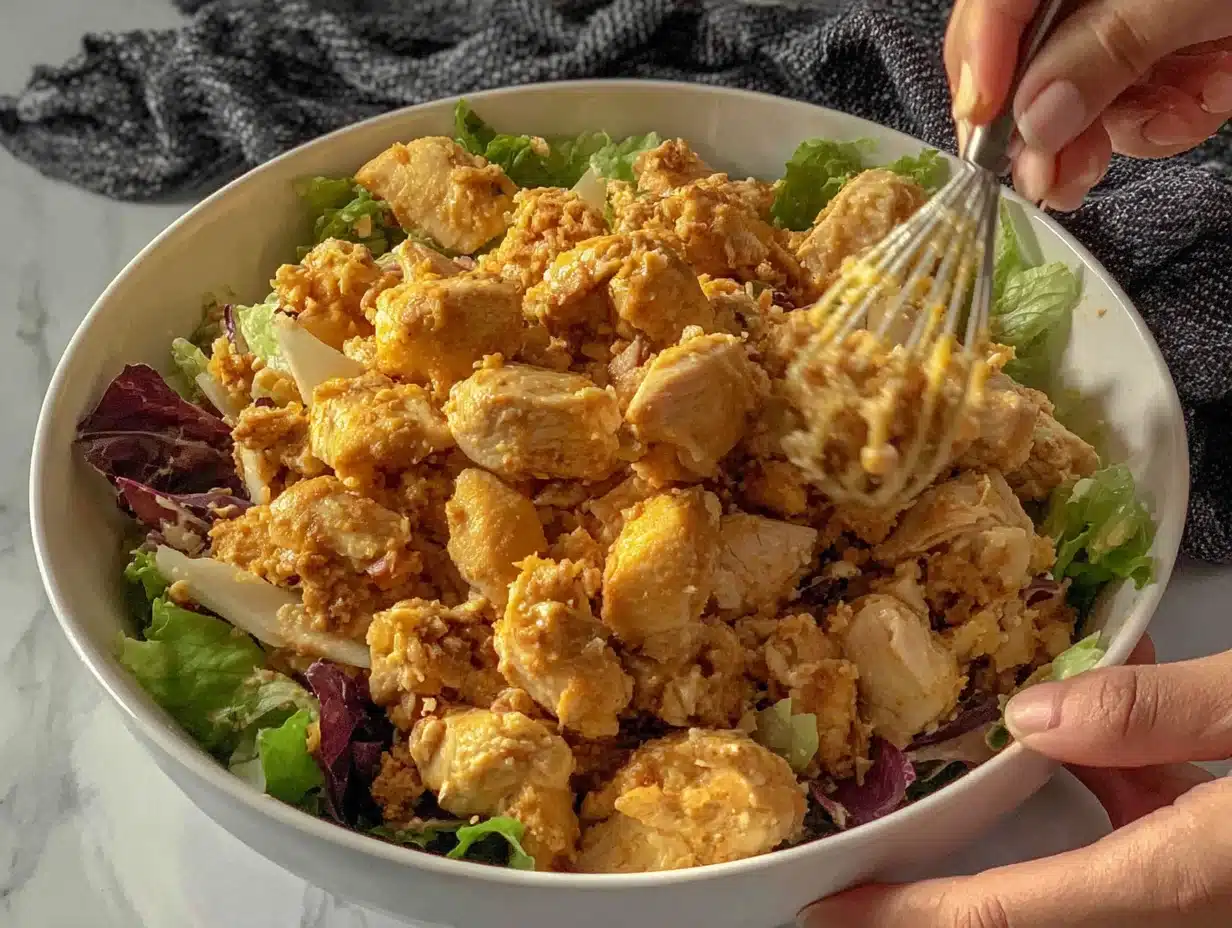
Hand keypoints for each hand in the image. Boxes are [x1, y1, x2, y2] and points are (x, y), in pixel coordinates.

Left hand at [797, 636, 1231, 927]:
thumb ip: (1158, 711)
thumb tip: (1035, 714)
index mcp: (1176, 877)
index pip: (1004, 914)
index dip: (906, 914)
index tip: (826, 905)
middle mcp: (1181, 894)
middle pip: (1030, 899)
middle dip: (946, 867)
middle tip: (871, 824)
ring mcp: (1204, 879)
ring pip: (1093, 854)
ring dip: (1039, 790)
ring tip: (990, 724)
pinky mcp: (1225, 852)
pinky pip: (1146, 822)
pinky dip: (1116, 767)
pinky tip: (1109, 704)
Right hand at [945, 0, 1231, 209]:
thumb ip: (1106, 48)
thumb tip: (1032, 117)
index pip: (1001, 3)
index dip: (980, 61)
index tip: (983, 124)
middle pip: (1029, 60)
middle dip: (1037, 123)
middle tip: (1039, 178)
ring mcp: (1134, 26)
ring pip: (1079, 97)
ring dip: (1102, 133)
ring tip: (1120, 150)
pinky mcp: (1173, 59)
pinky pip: (1140, 108)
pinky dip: (1166, 119)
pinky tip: (1200, 98)